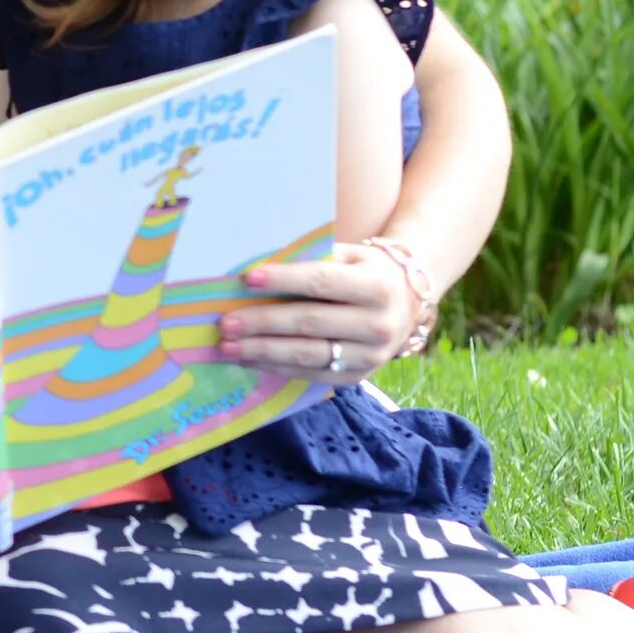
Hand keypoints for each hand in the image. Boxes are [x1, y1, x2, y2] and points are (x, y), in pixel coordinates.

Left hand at [222, 243, 422, 382]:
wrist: (407, 304)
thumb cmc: (365, 272)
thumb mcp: (350, 256)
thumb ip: (313, 260)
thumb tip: (256, 271)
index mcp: (377, 286)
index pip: (322, 282)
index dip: (283, 280)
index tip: (247, 279)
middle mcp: (379, 324)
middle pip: (310, 322)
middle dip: (263, 323)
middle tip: (226, 323)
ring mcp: (371, 355)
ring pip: (308, 354)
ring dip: (263, 352)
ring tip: (227, 348)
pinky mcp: (358, 376)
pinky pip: (312, 374)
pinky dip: (277, 367)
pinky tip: (250, 360)